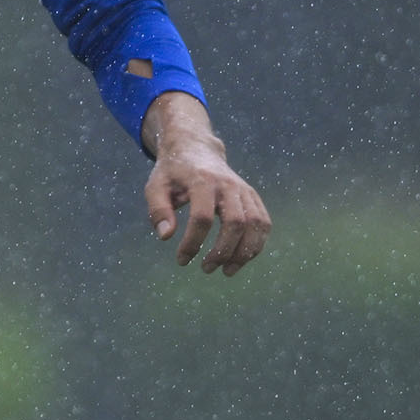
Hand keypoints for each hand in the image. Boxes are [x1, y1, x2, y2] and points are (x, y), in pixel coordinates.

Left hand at [140, 92, 270, 273]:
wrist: (196, 149)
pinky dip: (256, 244)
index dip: (193, 243)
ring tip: (227, 271)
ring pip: (256, 224)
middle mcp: (228, 184)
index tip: (181, 260)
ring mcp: (243, 189)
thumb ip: (158, 210)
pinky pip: (263, 222)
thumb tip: (166, 236)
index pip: (202, 218)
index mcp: (202, 181)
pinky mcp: (252, 196)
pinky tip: (241, 259)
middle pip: (235, 223)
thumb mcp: (155, 186)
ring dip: (244, 252)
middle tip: (206, 268)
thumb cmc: (172, 172)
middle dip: (222, 252)